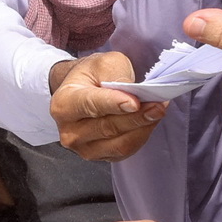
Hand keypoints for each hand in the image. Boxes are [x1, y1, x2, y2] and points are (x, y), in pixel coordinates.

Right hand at [48, 51, 164, 161]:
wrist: (82, 90)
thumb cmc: (92, 75)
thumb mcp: (103, 63)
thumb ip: (116, 76)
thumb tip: (134, 95)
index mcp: (63, 104)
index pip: (91, 105)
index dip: (114, 104)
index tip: (135, 102)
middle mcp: (70, 132)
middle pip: (108, 127)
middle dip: (137, 116)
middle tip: (158, 105)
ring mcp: (84, 148)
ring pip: (120, 144)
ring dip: (143, 128)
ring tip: (158, 111)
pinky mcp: (100, 157)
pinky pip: (126, 151)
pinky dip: (141, 136)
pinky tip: (149, 121)